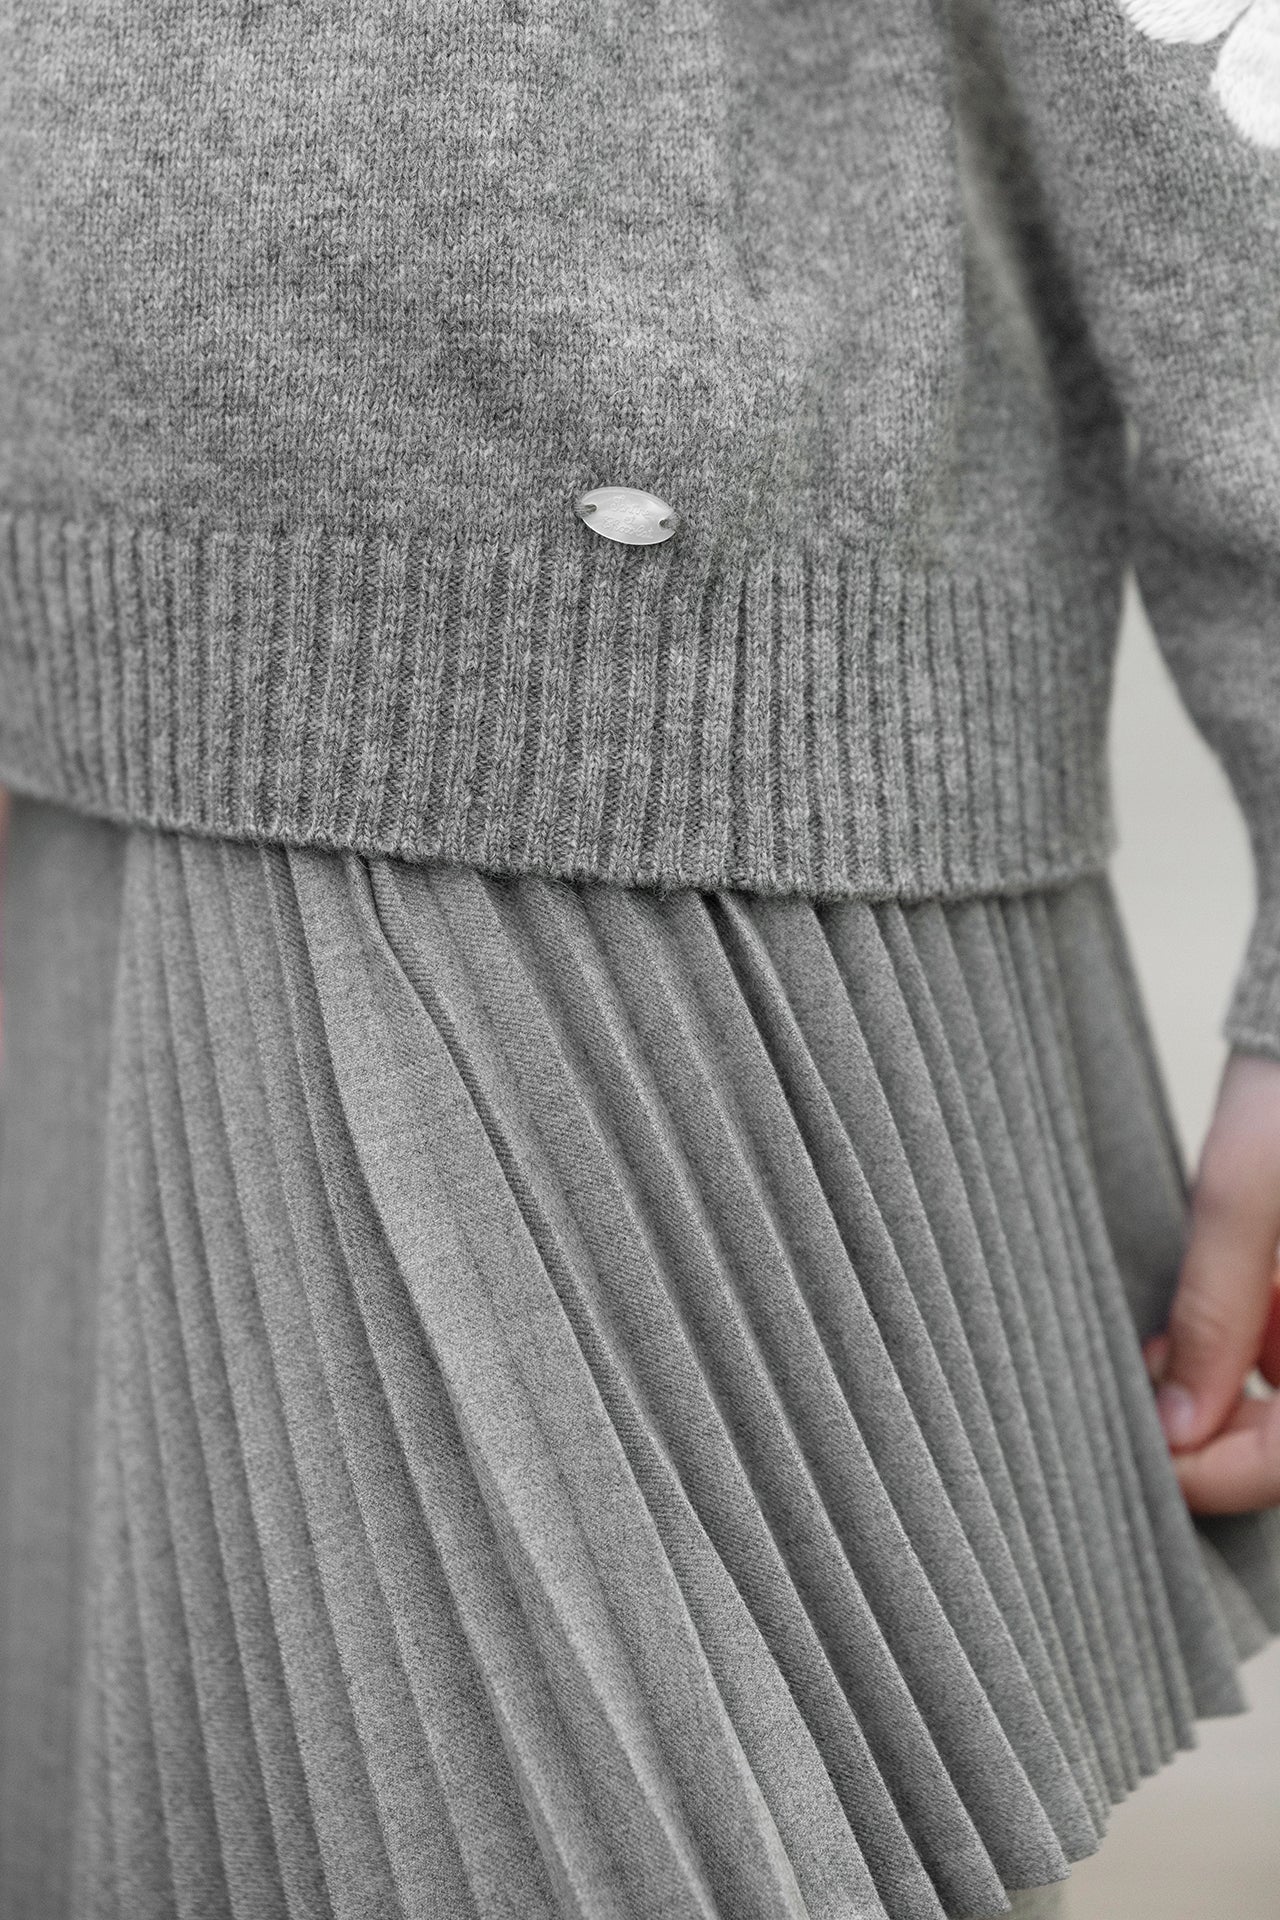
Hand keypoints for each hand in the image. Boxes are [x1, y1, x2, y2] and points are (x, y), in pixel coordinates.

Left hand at [1143, 1049, 1279, 1515]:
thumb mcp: (1246, 1197)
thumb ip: (1216, 1316)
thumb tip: (1177, 1429)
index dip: (1225, 1475)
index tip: (1148, 1461)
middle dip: (1224, 1428)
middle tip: (1143, 1395)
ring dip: (1236, 1384)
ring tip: (1160, 1348)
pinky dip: (1263, 1339)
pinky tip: (1207, 1313)